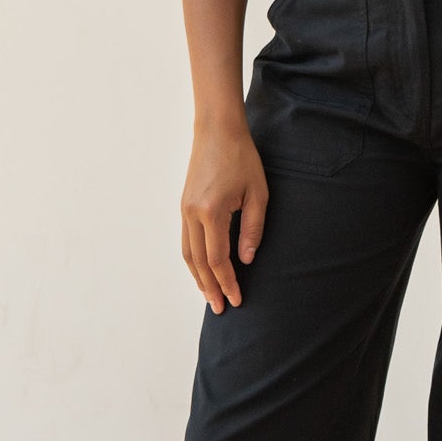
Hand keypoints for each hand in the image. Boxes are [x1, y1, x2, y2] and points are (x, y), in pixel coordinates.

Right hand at [182, 128, 268, 310]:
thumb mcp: (257, 194)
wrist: (217, 131)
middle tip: (221, 309)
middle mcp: (192, 214)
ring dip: (198, 278)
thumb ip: (252, 229)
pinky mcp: (184, 206)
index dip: (227, 282)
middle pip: (198, 262)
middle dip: (210, 288)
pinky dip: (193, 261)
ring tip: (209, 296)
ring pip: (187, 254)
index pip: (218, 259)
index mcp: (212, 212)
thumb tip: (246, 260)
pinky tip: (202, 270)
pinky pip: (186, 241)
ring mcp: (184, 210)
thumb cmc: (242, 158)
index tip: (237, 299)